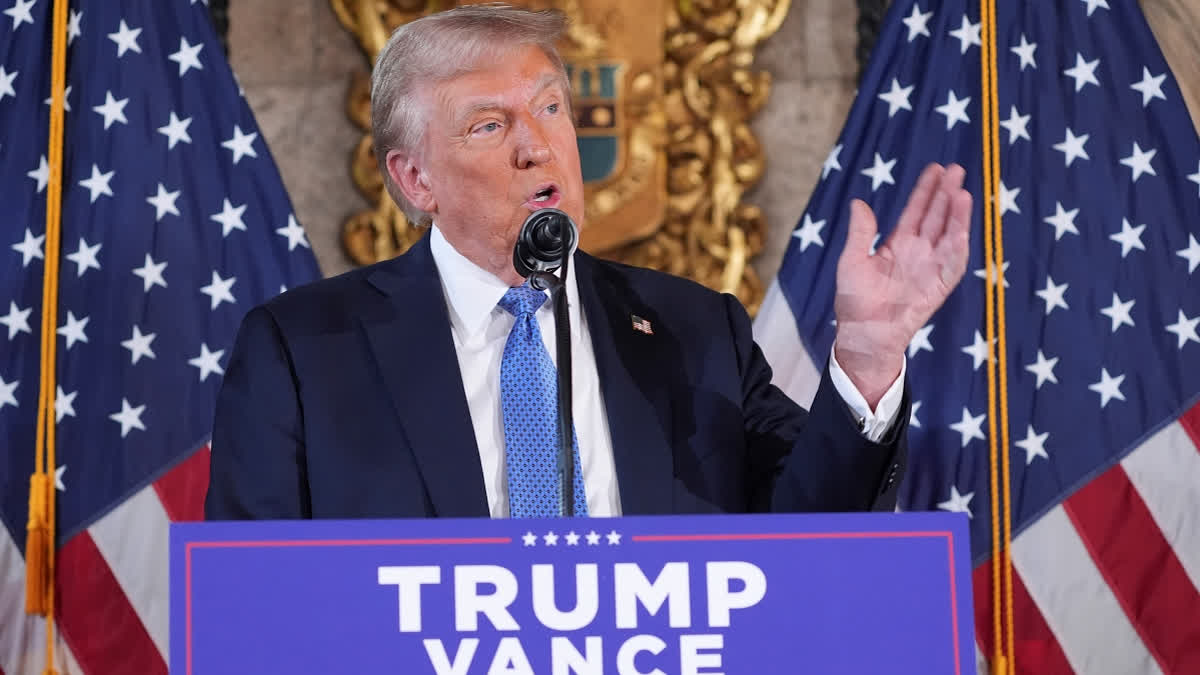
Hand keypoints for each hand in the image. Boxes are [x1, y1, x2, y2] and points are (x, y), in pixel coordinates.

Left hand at [833, 163, 972, 407]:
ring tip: (962, 192)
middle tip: (957, 169)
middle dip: (947, 193)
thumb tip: (859, 202)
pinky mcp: (938, 287)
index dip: (926, 190)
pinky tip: (962, 231)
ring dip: (957, 216)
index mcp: (899, 244)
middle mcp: (919, 252)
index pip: (916, 211)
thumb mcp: (852, 261)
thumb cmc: (855, 300)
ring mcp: (931, 269)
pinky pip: (952, 266)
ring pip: (949, 236)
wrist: (864, 334)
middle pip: (937, 217)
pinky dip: (958, 249)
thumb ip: (860, 233)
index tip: (935, 168)